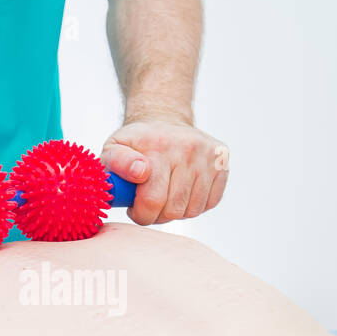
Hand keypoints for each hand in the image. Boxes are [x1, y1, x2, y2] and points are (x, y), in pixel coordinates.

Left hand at [100, 118, 228, 225]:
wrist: (163, 121)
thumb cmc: (136, 143)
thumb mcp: (114, 148)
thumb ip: (117, 162)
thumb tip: (140, 172)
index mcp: (159, 146)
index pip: (152, 200)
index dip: (140, 214)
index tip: (135, 207)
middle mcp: (188, 148)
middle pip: (173, 210)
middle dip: (157, 215)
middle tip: (149, 202)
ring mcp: (208, 155)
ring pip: (192, 210)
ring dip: (176, 211)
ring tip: (165, 195)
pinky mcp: (222, 162)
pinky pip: (209, 203)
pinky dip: (194, 204)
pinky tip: (183, 191)